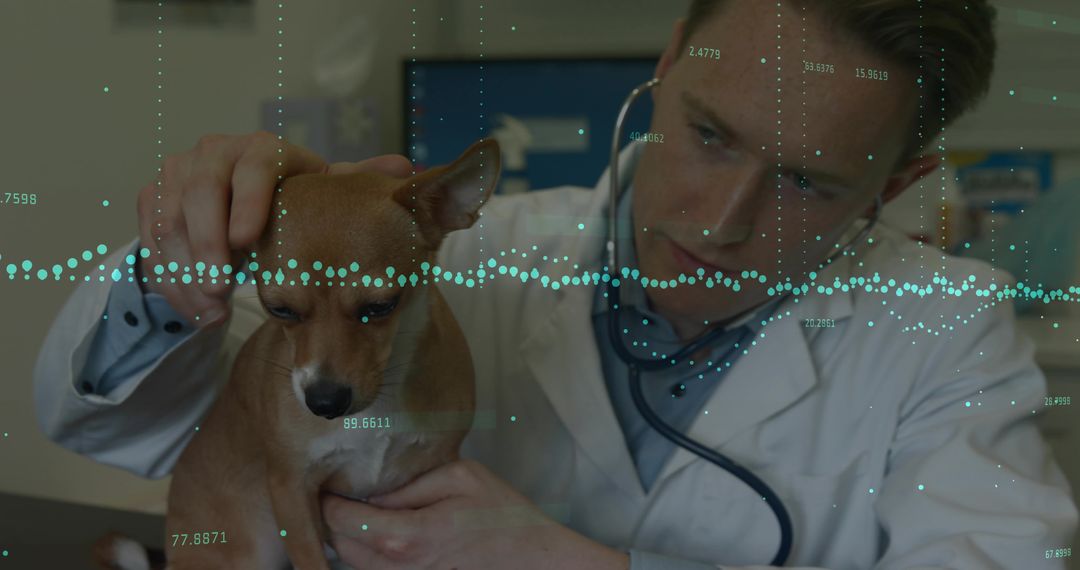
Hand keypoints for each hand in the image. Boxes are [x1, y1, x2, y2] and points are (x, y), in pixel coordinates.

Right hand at [135, 131, 411, 327]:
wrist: (239, 212)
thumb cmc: (295, 208)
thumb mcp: (325, 197)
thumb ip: (360, 185)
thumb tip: (405, 168)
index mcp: (263, 149)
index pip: (253, 162)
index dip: (247, 200)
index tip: (247, 244)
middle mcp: (216, 153)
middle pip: (200, 190)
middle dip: (207, 244)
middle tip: (222, 289)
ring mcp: (178, 174)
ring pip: (169, 219)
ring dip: (188, 270)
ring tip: (213, 310)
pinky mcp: (153, 200)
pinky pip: (150, 239)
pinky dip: (171, 278)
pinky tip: (197, 309)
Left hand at [321, 459, 629, 569]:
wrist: (531, 557)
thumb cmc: (502, 513)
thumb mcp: (461, 477)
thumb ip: (411, 484)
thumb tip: (374, 493)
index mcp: (405, 536)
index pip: (341, 520)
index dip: (327, 500)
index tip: (326, 480)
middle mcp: (397, 566)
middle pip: (338, 546)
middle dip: (329, 519)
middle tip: (333, 490)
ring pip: (351, 564)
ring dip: (343, 538)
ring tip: (349, 508)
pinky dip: (363, 553)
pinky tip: (372, 530)